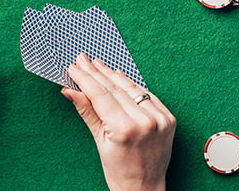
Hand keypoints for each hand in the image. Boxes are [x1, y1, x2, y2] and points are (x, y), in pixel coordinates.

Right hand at [61, 53, 175, 190]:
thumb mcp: (99, 141)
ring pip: (132, 88)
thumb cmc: (118, 171)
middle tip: (82, 60)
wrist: (144, 187)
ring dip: (113, 75)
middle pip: (115, 89)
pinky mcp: (168, 118)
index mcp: (125, 129)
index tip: (74, 68)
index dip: (85, 79)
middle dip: (96, 72)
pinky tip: (119, 75)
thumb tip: (70, 91)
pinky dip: (132, 85)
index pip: (100, 95)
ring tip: (97, 64)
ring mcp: (160, 119)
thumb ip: (87, 111)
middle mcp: (146, 121)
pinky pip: (146, 95)